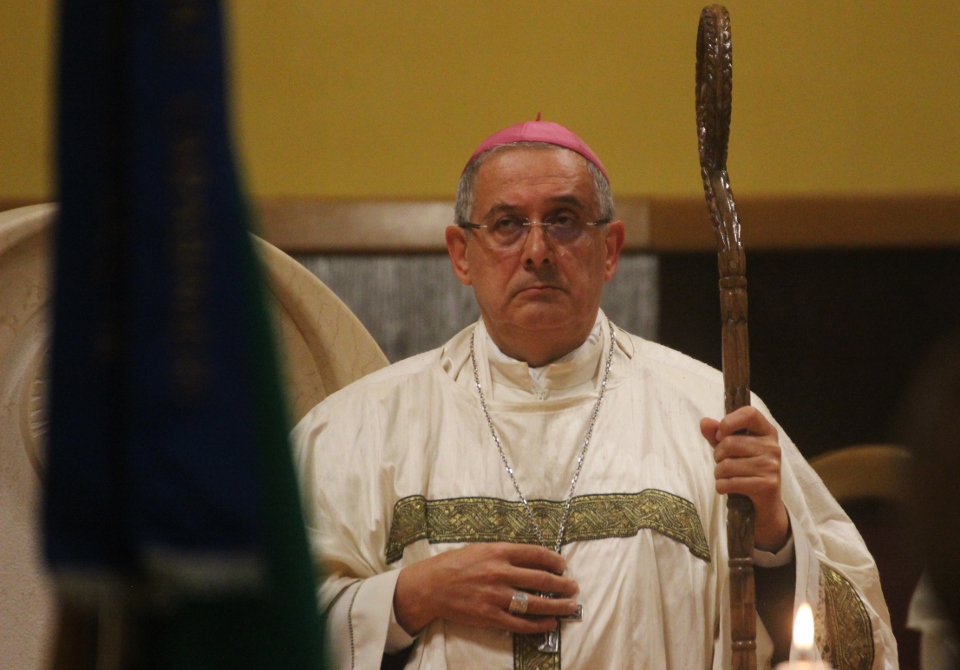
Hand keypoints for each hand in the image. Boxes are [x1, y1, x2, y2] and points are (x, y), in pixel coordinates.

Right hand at [393, 543, 578, 635]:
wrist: (430, 586)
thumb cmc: (455, 564)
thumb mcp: (480, 549)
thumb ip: (505, 553)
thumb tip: (533, 559)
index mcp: (498, 552)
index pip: (536, 554)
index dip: (554, 561)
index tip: (563, 566)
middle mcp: (500, 573)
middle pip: (541, 579)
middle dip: (562, 584)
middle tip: (573, 587)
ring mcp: (496, 596)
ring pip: (535, 603)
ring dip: (557, 606)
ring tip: (570, 607)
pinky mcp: (490, 616)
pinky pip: (520, 623)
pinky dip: (538, 625)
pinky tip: (550, 623)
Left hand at [700, 406, 789, 551]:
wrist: (763, 503)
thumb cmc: (745, 469)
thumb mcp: (731, 449)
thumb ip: (716, 434)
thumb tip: (705, 422)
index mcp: (766, 431)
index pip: (749, 413)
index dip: (729, 422)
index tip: (720, 434)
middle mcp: (773, 447)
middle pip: (730, 442)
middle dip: (718, 455)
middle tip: (724, 463)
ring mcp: (772, 466)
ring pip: (727, 465)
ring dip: (719, 474)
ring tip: (726, 476)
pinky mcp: (767, 485)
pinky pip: (730, 482)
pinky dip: (721, 486)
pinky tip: (728, 488)